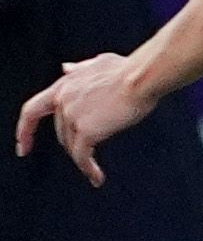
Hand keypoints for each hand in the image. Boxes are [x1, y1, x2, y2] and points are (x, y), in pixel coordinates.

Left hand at [14, 55, 150, 186]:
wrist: (142, 76)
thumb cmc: (128, 69)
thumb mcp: (98, 63)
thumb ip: (79, 69)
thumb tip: (66, 68)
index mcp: (63, 86)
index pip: (33, 111)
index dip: (25, 129)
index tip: (22, 145)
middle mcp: (63, 101)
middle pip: (60, 133)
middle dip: (73, 144)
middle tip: (87, 154)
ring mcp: (72, 116)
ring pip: (71, 145)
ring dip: (82, 158)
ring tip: (95, 169)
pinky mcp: (86, 130)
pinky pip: (82, 156)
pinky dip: (88, 169)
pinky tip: (97, 177)